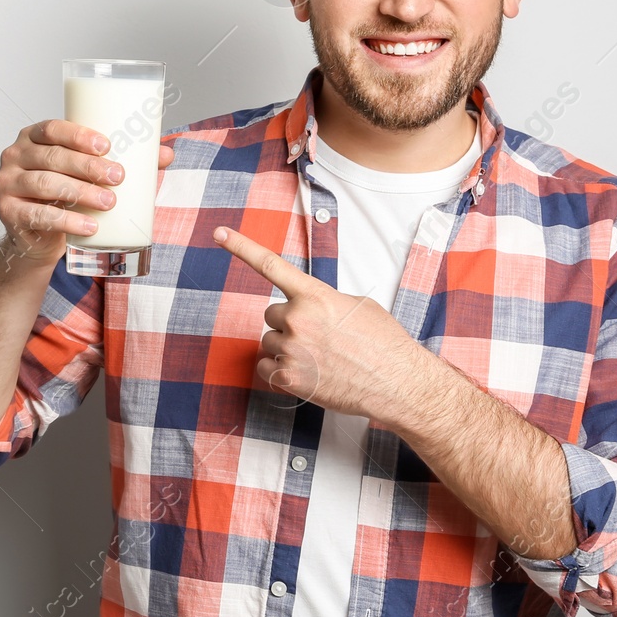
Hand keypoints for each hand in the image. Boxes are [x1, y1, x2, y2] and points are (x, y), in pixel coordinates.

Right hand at [0, 120, 174, 266]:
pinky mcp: (8, 213)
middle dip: (88, 167)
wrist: (37, 236)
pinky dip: (66, 221)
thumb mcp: (89, 174)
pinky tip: (89, 226)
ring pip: (45, 184)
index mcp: (33, 137)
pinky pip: (38, 215)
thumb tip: (166, 154)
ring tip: (108, 202)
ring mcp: (7, 184)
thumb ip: (123, 160)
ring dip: (80, 192)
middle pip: (52, 157)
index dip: (78, 134)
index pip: (52, 128)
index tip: (106, 145)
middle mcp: (15, 156)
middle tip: (118, 177)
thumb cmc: (64, 196)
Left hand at [212, 225, 441, 427]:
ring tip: (319, 357)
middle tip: (318, 336)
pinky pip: (265, 368)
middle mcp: (297, 320)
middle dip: (289, 323)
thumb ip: (325, 300)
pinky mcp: (288, 379)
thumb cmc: (384, 343)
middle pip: (271, 315)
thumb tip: (312, 306)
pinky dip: (279, 371)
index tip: (219, 233)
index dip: (240, 247)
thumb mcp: (357, 306)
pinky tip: (306, 373)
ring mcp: (291, 350)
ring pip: (269, 342)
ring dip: (286, 348)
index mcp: (314, 296)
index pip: (270, 265)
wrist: (397, 382)